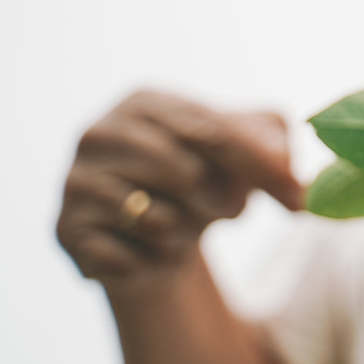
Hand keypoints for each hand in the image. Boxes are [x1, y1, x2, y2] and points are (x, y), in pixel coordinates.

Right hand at [57, 90, 305, 294]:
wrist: (151, 233)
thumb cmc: (206, 177)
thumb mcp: (247, 148)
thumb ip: (274, 144)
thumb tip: (286, 168)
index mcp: (145, 102)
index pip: (213, 131)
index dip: (260, 166)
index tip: (297, 196)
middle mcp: (100, 133)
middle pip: (188, 175)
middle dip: (224, 202)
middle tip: (228, 208)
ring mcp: (76, 182)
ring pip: (161, 222)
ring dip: (189, 234)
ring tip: (182, 222)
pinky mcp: (66, 230)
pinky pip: (132, 259)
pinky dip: (155, 261)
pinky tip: (148, 249)